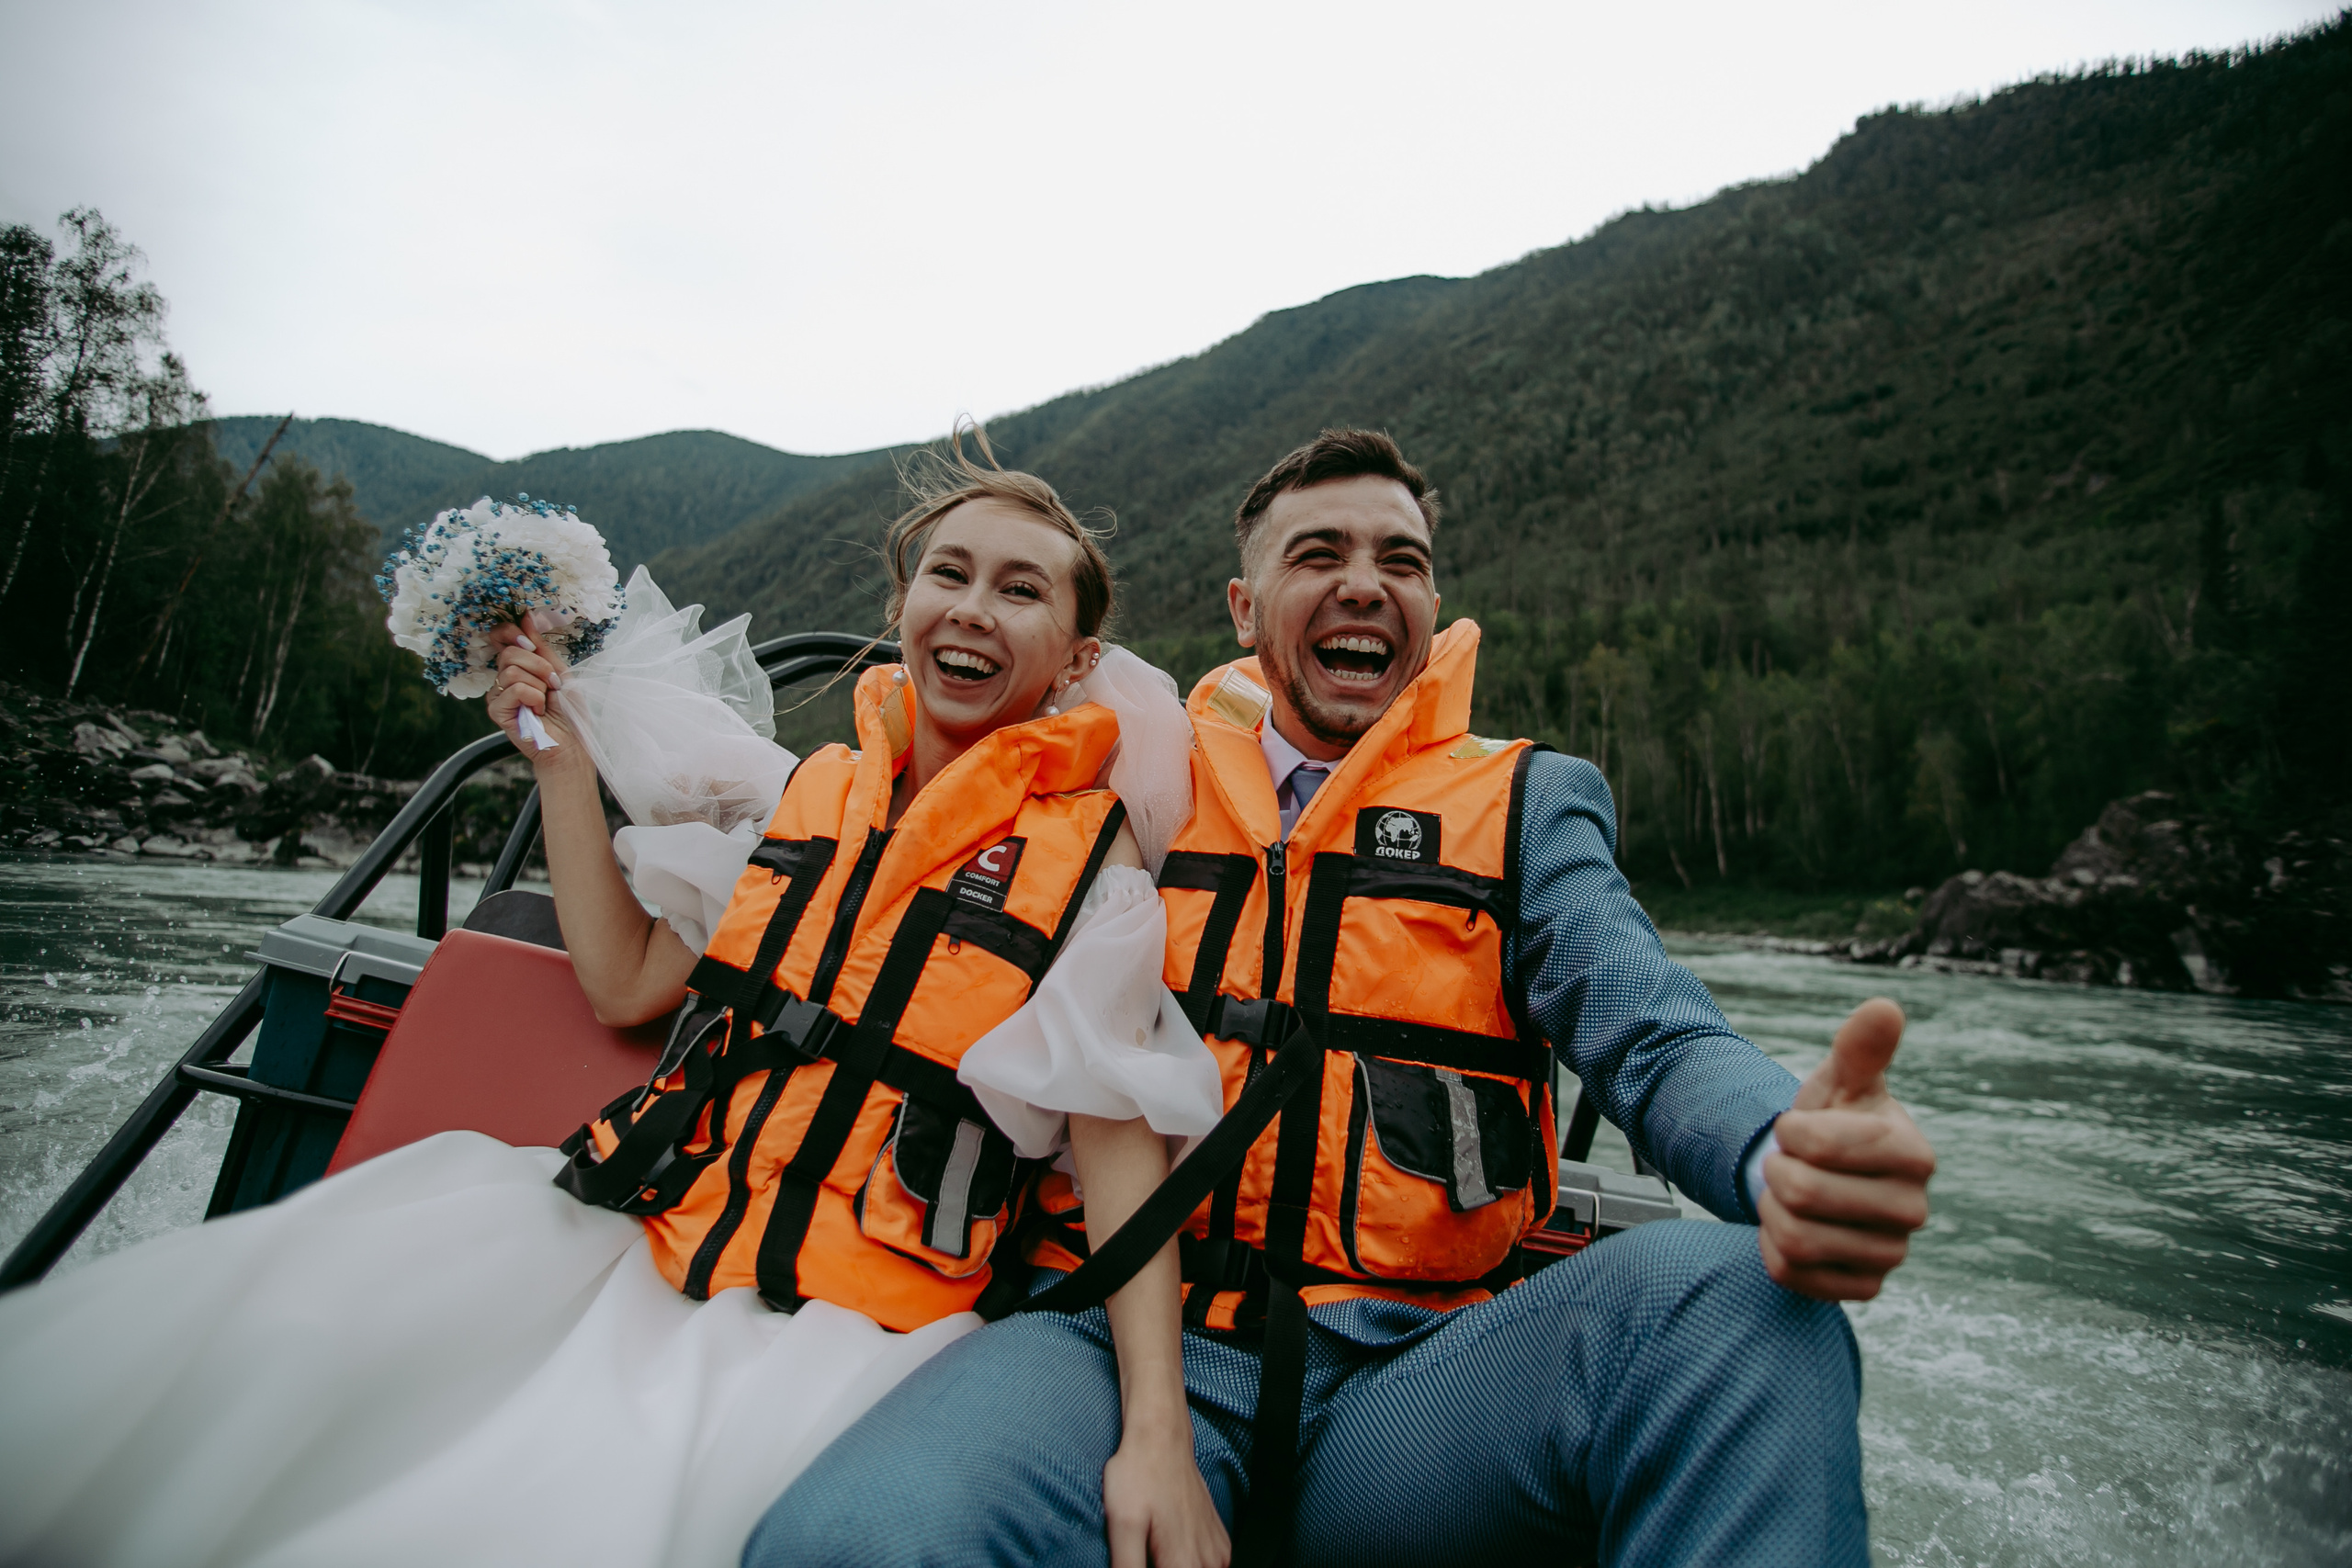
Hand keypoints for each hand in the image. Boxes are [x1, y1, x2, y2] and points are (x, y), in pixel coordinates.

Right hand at [486, 615, 577, 762]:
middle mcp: (504, 678)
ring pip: (511, 670)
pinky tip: (538, 711)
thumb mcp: (559, 671)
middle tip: (551, 684)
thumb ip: (540, 646)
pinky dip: (533, 697)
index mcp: (518, 665)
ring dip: (539, 684)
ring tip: (545, 700)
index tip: (530, 642)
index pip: (499, 636)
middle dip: (539, 666)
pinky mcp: (497, 710)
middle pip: (510, 653)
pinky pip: (513, 689)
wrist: (572, 742)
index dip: (510, 632)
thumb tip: (526, 617)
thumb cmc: (568, 710)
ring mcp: (498, 694)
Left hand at [1103, 1409, 1228, 1567]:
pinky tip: (1169, 1555)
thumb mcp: (1122, 1525)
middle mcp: (1208, 1562)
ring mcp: (1219, 1553)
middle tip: (1143, 1555)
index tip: (1139, 1562)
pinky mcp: (1220, 1544)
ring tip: (1153, 1553)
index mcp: (1183, 1563)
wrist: (1161, 1438)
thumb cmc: (1139, 1475)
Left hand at [1757, 997, 1935, 1301]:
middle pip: (1800, 1194)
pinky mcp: (1865, 1288)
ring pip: (1793, 1238)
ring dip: (1771, 1210)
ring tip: (1788, 1194)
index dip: (1790, 1132)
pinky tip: (1792, 1229)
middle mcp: (1914, 1209)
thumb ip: (1859, 1048)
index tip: (1797, 1128)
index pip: (1818, 1144)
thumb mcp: (1841, 1081)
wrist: (1826, 1179)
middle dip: (1776, 1172)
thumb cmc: (1835, 1122)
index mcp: (1914, 1153)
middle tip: (1787, 1164)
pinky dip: (1773, 1249)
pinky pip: (1791, 1274)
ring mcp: (1892, 1254)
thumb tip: (1884, 1007)